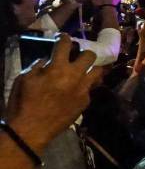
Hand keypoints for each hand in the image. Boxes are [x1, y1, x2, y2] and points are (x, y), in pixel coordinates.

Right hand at [5, 35, 99, 151]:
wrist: (31, 130)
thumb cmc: (22, 103)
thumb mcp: (23, 79)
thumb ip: (38, 66)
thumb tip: (47, 60)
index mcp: (57, 68)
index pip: (65, 45)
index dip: (64, 38)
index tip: (63, 38)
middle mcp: (74, 76)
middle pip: (90, 55)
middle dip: (83, 53)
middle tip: (76, 57)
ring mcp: (83, 89)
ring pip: (98, 72)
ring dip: (90, 69)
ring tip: (83, 72)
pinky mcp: (86, 102)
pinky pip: (90, 89)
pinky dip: (84, 87)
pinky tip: (76, 90)